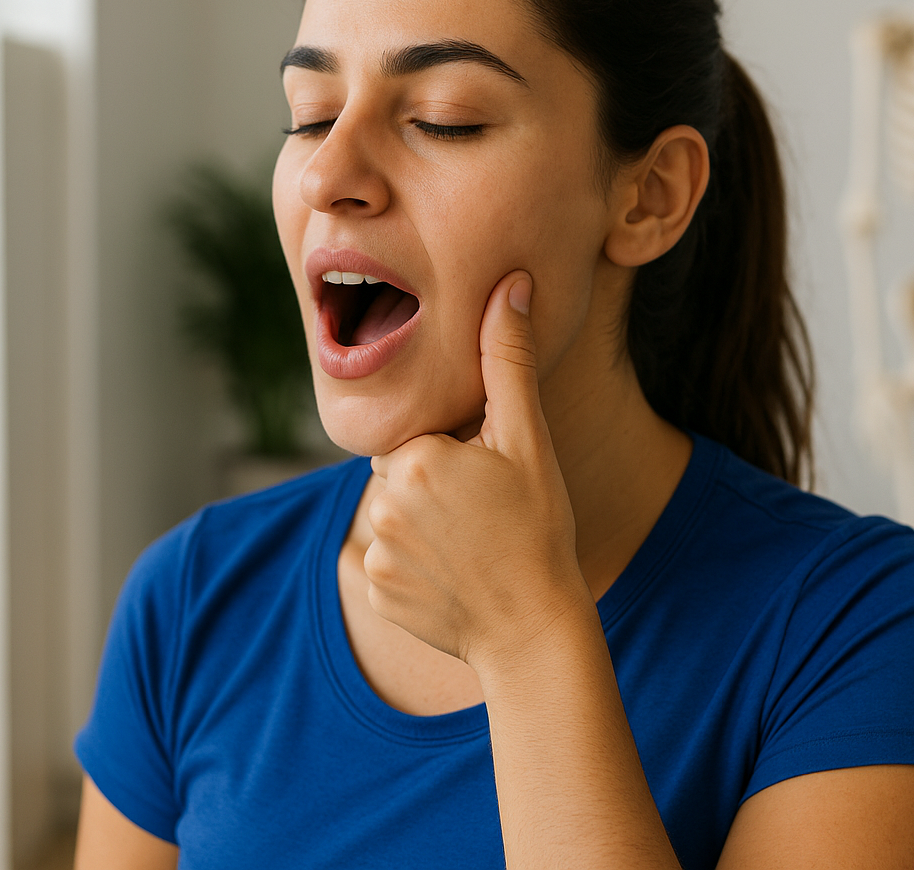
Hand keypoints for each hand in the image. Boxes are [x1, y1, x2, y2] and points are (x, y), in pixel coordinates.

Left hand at [365, 271, 587, 667]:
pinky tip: (457, 576)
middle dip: (436, 485)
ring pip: (394, 517)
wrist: (534, 628)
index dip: (456, 452)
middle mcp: (380, 503)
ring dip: (425, 525)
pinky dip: (418, 567)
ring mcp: (374, 552)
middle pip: (403, 474)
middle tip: (484, 513)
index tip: (488, 480)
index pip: (420, 435)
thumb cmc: (539, 529)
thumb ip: (509, 360)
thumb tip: (511, 284)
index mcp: (413, 457)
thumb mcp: (528, 441)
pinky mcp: (376, 591)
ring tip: (473, 545)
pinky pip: (390, 561)